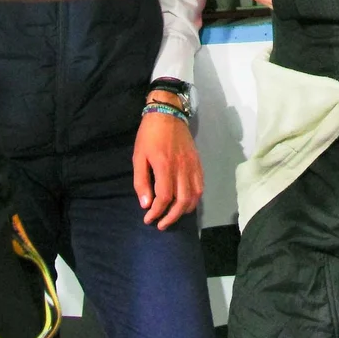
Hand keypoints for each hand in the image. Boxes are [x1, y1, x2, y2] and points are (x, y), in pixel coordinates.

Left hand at [133, 107, 204, 228]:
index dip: (157, 212)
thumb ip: (141, 181)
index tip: (148, 218)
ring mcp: (192, 166)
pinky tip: (185, 203)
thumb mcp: (139, 157)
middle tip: (161, 224)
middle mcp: (181, 168)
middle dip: (171, 217)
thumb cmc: (149, 135)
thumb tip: (146, 204)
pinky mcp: (198, 163)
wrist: (168, 113)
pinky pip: (200, 186)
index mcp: (164, 166)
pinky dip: (194, 199)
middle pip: (182, 201)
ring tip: (173, 216)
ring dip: (184, 211)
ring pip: (194, 196)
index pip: (165, 197)